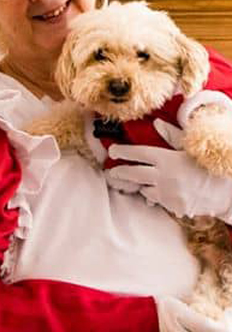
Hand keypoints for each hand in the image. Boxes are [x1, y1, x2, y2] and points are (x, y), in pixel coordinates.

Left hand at [105, 119, 231, 219]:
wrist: (226, 192)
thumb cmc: (206, 165)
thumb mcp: (190, 147)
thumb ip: (171, 135)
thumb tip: (155, 124)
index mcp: (167, 159)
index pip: (138, 153)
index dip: (122, 152)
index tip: (112, 151)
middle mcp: (164, 177)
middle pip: (133, 174)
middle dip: (120, 172)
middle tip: (112, 172)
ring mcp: (167, 194)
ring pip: (144, 189)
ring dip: (142, 185)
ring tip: (142, 181)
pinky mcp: (172, 206)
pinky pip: (157, 200)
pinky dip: (156, 195)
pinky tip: (161, 190)